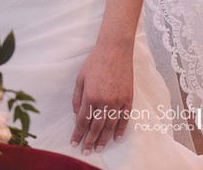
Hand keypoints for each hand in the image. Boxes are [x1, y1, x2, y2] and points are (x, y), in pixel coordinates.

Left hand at [70, 39, 132, 154]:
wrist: (114, 51)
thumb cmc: (94, 63)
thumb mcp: (80, 79)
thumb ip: (77, 99)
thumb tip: (77, 116)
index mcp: (90, 95)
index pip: (82, 120)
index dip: (78, 133)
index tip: (74, 142)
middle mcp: (104, 101)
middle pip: (96, 127)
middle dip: (90, 140)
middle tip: (86, 150)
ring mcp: (118, 101)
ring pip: (110, 126)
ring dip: (104, 139)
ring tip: (99, 148)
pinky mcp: (128, 99)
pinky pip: (124, 119)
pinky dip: (120, 130)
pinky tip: (115, 138)